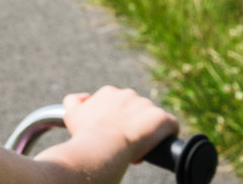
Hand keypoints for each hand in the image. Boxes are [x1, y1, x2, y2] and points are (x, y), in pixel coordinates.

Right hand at [62, 86, 178, 163]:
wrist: (102, 145)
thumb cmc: (85, 134)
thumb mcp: (71, 115)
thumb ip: (74, 101)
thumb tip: (84, 96)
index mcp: (109, 92)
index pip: (120, 106)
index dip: (118, 122)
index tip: (114, 135)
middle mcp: (129, 94)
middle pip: (137, 111)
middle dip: (133, 125)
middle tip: (125, 144)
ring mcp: (147, 105)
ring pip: (153, 119)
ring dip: (148, 131)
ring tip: (139, 149)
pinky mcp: (162, 118)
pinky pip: (171, 125)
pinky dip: (167, 135)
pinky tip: (159, 145)